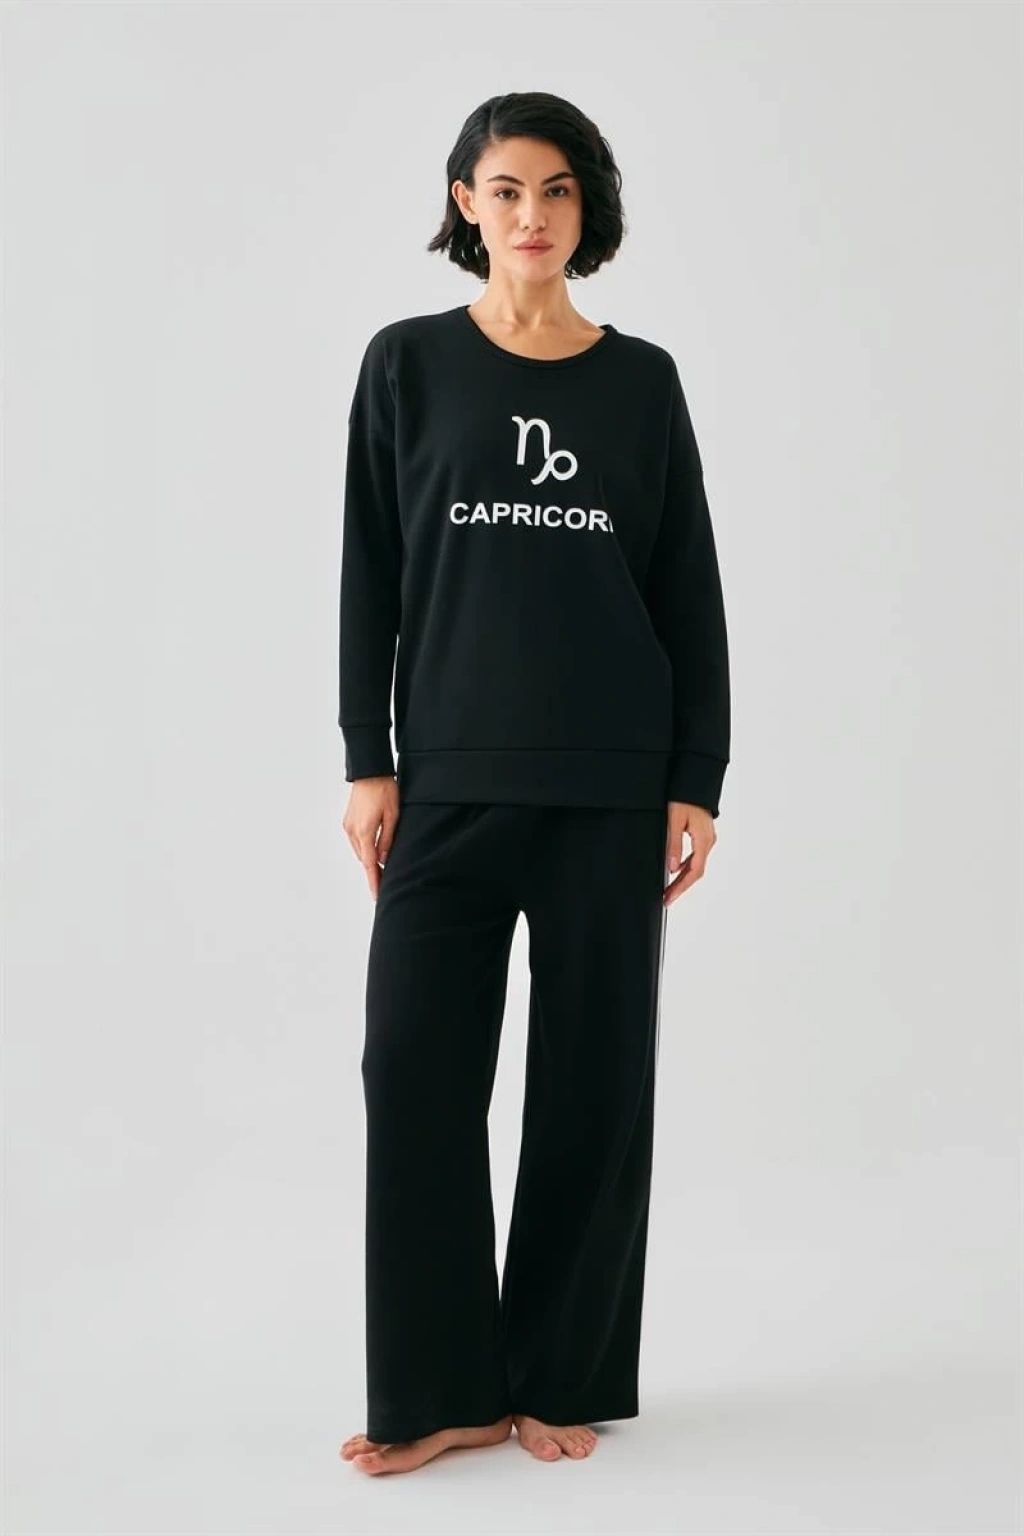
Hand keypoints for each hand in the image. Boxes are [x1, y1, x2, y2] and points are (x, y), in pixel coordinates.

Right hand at [342, 776, 400, 900]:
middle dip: (372, 870)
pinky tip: (374, 849)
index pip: (369, 863)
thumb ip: (388, 839)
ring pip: (360, 850)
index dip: (374, 880)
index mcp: (364, 831)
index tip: (376, 894)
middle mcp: (352, 831)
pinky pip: (357, 840)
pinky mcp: (348, 821)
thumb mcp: (393, 815)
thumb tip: (384, 858)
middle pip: (363, 858)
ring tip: (381, 867)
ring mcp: (348, 825)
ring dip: (369, 858)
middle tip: (383, 883)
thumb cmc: (384, 789)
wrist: (370, 771)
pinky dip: (365, 847)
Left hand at [662, 801, 716, 907]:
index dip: (681, 888)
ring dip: (683, 878)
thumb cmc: (684, 798)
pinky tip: (675, 870)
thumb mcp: (674, 821)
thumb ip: (673, 845)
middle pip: (696, 872)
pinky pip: (695, 856)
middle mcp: (708, 841)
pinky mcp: (703, 835)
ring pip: (696, 865)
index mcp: (703, 840)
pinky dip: (685, 866)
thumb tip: (671, 868)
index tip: (669, 898)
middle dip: (681, 887)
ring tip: (669, 888)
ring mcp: (707, 839)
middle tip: (666, 898)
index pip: (694, 872)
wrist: (694, 782)